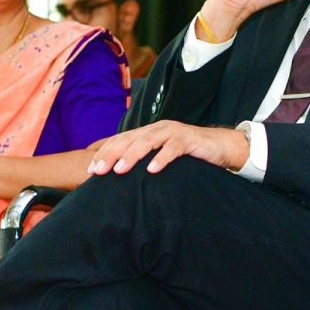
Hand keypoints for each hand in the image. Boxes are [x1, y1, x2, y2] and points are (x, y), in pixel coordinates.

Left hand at [85, 121, 248, 176]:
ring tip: (120, 170)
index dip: (104, 153)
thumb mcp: (161, 157)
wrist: (219, 146)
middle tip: (98, 171)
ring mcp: (172, 132)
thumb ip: (144, 163)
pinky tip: (152, 170)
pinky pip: (172, 148)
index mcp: (147, 133)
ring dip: (132, 155)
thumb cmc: (187, 155)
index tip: (90, 171)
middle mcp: (156, 129)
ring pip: (147, 141)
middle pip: (129, 139)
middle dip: (111, 155)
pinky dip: (161, 158)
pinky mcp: (188, 139)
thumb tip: (122, 180)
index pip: (120, 141)